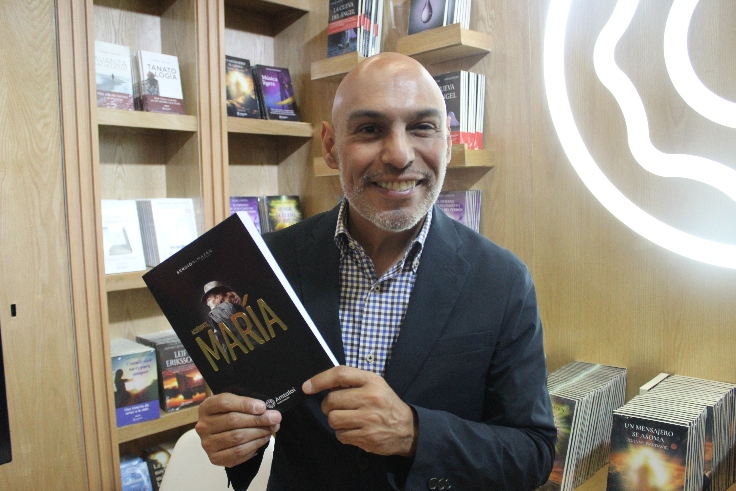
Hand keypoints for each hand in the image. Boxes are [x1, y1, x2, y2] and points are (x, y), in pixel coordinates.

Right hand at [195, 393, 281, 467]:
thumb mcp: (234, 403)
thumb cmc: (229, 414)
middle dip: (258, 419)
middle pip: (233, 421)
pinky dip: (255, 445)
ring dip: (259, 433)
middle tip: (275, 418)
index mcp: (206, 407)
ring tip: (271, 428)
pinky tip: (263, 439)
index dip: (245, 404)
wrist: (219, 432)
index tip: (262, 407)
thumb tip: (267, 411)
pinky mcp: (215, 458)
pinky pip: (238, 452)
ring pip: (237, 437)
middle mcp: (203, 426)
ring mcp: (207, 444)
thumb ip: (247, 404)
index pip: (225, 403)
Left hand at [302, 366, 416, 456]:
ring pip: (333, 419)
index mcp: (372, 381)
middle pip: (331, 400)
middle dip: (328, 406)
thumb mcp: (375, 385)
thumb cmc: (386, 403)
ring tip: (347, 419)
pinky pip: (340, 435)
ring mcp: (368, 419)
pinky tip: (354, 430)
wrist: (407, 429)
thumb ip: (352, 381)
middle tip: (336, 407)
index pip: (340, 374)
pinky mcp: (366, 437)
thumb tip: (322, 384)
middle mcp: (370, 398)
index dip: (320, 379)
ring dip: (335, 420)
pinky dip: (343, 434)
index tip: (307, 386)